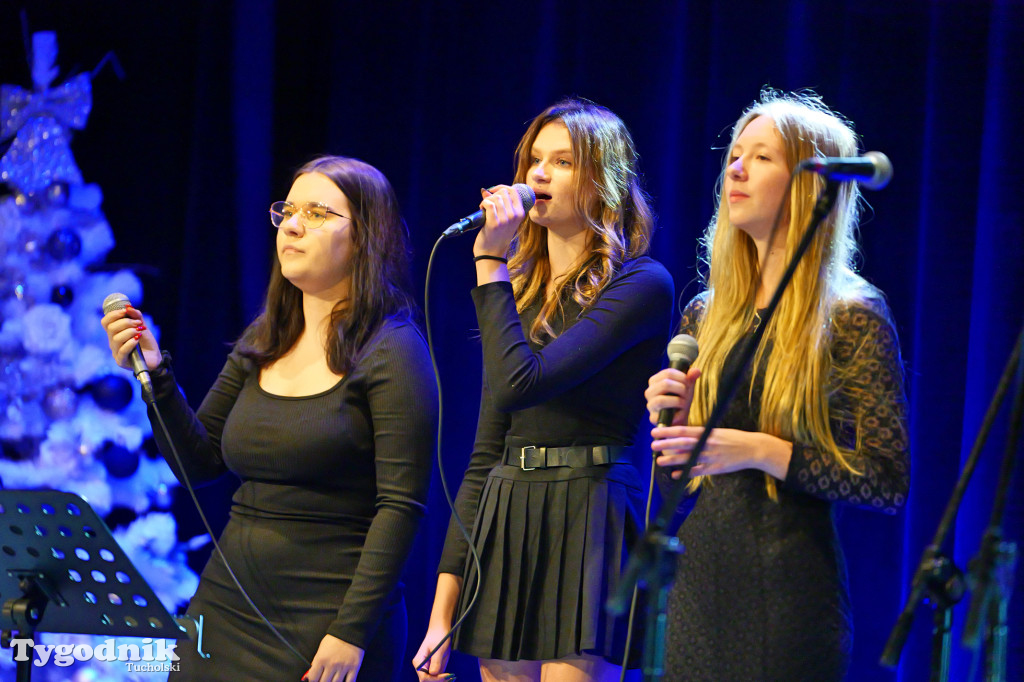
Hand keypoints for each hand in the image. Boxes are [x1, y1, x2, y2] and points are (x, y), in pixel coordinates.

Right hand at [100, 305, 161, 370]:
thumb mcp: (142, 325)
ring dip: (129, 332)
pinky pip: (122, 351)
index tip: (125, 311)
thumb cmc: (146, 341)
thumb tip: (128, 307)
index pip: (105, 322)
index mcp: (114, 332)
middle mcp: (113, 342)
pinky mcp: (122, 361)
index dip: (113, 314)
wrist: (155, 356)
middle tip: (138, 323)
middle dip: (125, 322)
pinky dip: (130, 343)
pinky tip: (138, 339)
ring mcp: (116, 352)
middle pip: (111, 329)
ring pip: (116, 339)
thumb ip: (136, 316)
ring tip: (140, 331)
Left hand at [304, 635, 363, 681]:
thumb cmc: (335, 639)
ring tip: (332, 680)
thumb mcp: (321, 648)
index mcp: (321, 659)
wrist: (351, 630)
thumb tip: (311, 674)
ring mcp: (343, 667)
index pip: (313, 678)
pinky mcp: (354, 667)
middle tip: (323, 679)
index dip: (312, 681)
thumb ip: (316, 661)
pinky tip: (343, 681)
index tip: (314, 680)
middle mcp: (332, 665)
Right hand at [412, 625, 453, 680]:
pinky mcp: (434, 668)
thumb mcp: (438, 649)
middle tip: (450, 677)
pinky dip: (443, 679)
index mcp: (419, 662)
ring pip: (433, 681)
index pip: (424, 678)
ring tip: (451, 677)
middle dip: (438, 681)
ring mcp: (428, 668)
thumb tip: (433, 674)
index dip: (435, 679)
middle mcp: (422, 667)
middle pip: (427, 681)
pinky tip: (451, 676)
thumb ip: (435, 662)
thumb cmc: (438, 637)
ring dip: (441, 681)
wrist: (440, 630)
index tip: (446, 675)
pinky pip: (437, 678)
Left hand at [473, 185, 525, 257]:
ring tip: (484, 209)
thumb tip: (486, 190)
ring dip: (486, 201)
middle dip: (492, 195)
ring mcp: (505, 219)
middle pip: (503, 192)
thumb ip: (499, 204)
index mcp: (520, 213)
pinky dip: (483, 204)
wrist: (492, 252)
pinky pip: (488, 204)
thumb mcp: (504, 219)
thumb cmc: (496, 235)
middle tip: (487, 204)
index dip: (501, 187)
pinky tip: (481, 210)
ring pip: (495, 198)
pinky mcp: (495, 223)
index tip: (493, 191)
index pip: (513, 191)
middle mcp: (514, 215)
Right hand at [645, 367, 701, 425]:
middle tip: (687, 394)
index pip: (668, 372)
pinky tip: (681, 412)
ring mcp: (650, 405)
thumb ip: (691, 378)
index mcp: (655, 381)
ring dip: (678, 401)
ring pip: (661, 399)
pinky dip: (676, 413)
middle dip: (681, 389)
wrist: (679, 419)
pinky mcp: (653, 418)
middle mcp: (649, 392)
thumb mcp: (687, 387)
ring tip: (684, 403)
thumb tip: (696, 371)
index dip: (682, 377)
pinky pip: (664, 414)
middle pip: (665, 384)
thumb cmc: (681, 400)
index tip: (689, 383)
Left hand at [651, 425, 791, 479]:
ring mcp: (712, 456)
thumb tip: (681, 438)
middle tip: (653, 445)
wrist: (754, 448)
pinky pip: (698, 471)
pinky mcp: (717, 468)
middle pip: (683, 443)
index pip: (684, 430)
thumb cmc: (733, 439)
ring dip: (673, 460)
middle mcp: (708, 443)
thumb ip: (700, 435)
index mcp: (708, 432)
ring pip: (689, 458)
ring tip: (659, 461)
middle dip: (667, 445)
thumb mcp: (717, 432)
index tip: (656, 432)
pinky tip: (676, 475)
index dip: (669, 431)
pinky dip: (686, 473)